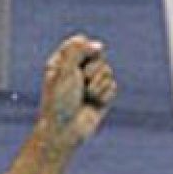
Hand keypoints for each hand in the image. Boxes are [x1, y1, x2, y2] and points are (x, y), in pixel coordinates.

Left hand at [37, 35, 116, 151]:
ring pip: (107, 70)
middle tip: (80, 84)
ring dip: (97, 85)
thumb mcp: (64, 71)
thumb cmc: (59, 102)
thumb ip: (78, 51)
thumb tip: (98, 45)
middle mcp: (77, 71)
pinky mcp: (102, 96)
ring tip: (85, 97)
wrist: (65, 131)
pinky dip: (104, 96)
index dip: (85, 50)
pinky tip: (93, 104)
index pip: (81, 42)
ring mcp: (90, 83)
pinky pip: (113, 86)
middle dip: (92, 70)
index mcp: (62, 62)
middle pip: (98, 55)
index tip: (78, 64)